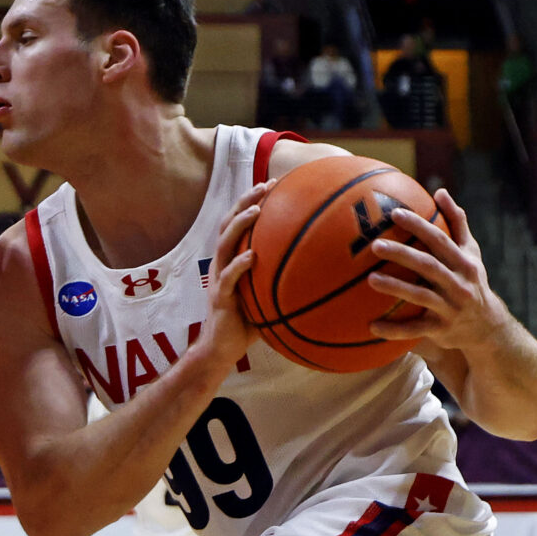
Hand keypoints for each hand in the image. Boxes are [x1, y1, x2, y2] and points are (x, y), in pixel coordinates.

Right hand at [195, 182, 267, 370]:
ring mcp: (218, 279)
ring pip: (224, 244)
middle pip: (228, 224)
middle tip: (265, 186)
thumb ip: (282, 280)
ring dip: (240, 224)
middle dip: (245, 202)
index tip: (273, 185)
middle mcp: (222, 264)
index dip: (251, 202)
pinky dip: (239, 265)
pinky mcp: (219, 298)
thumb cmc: (246, 324)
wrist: (220, 350)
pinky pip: (227, 278)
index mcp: (231, 260)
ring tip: (256, 211)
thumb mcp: (267, 296)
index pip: (238, 224)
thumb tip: (318, 271)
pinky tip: (252, 256)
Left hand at [365, 191, 511, 351]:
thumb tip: (440, 191)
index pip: (439, 240)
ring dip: (395, 288)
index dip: (418, 226)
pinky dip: (394, 330)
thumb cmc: (472, 281)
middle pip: (428, 266)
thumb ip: (457, 223)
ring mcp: (450, 308)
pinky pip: (414, 331)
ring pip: (420, 296)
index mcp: (464, 263)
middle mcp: (458, 284)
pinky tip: (371, 327)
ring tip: (370, 279)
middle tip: (375, 245)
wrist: (487, 327)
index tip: (394, 213)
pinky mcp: (441, 330)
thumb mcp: (471, 252)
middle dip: (402, 254)